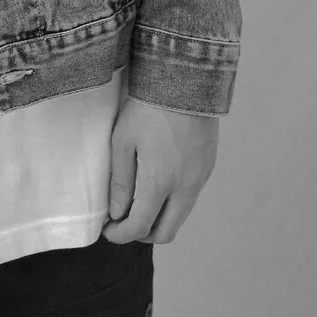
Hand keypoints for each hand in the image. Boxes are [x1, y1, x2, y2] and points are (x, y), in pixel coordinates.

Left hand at [101, 96, 219, 244]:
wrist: (186, 82)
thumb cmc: (147, 109)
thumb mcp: (123, 141)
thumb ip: (120, 182)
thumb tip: (117, 214)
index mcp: (159, 184)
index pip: (140, 227)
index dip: (121, 235)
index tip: (108, 230)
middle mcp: (184, 189)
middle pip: (166, 232)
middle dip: (142, 234)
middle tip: (124, 221)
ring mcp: (200, 179)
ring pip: (180, 217)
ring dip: (159, 218)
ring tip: (139, 201)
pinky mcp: (208, 168)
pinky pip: (190, 198)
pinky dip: (173, 202)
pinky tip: (159, 183)